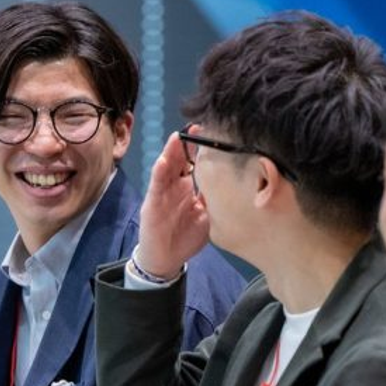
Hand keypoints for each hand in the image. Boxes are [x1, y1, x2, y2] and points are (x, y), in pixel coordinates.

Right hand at [135, 130, 209, 278]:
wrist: (167, 259)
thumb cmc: (186, 237)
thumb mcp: (207, 217)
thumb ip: (215, 200)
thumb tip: (234, 184)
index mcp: (187, 188)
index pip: (193, 163)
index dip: (201, 149)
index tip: (212, 134)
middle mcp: (174, 186)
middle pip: (179, 160)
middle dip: (186, 144)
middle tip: (196, 126)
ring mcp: (162, 193)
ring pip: (166, 167)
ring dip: (170, 152)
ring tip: (177, 138)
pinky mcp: (152, 203)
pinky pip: (156, 186)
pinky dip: (158, 173)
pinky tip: (163, 162)